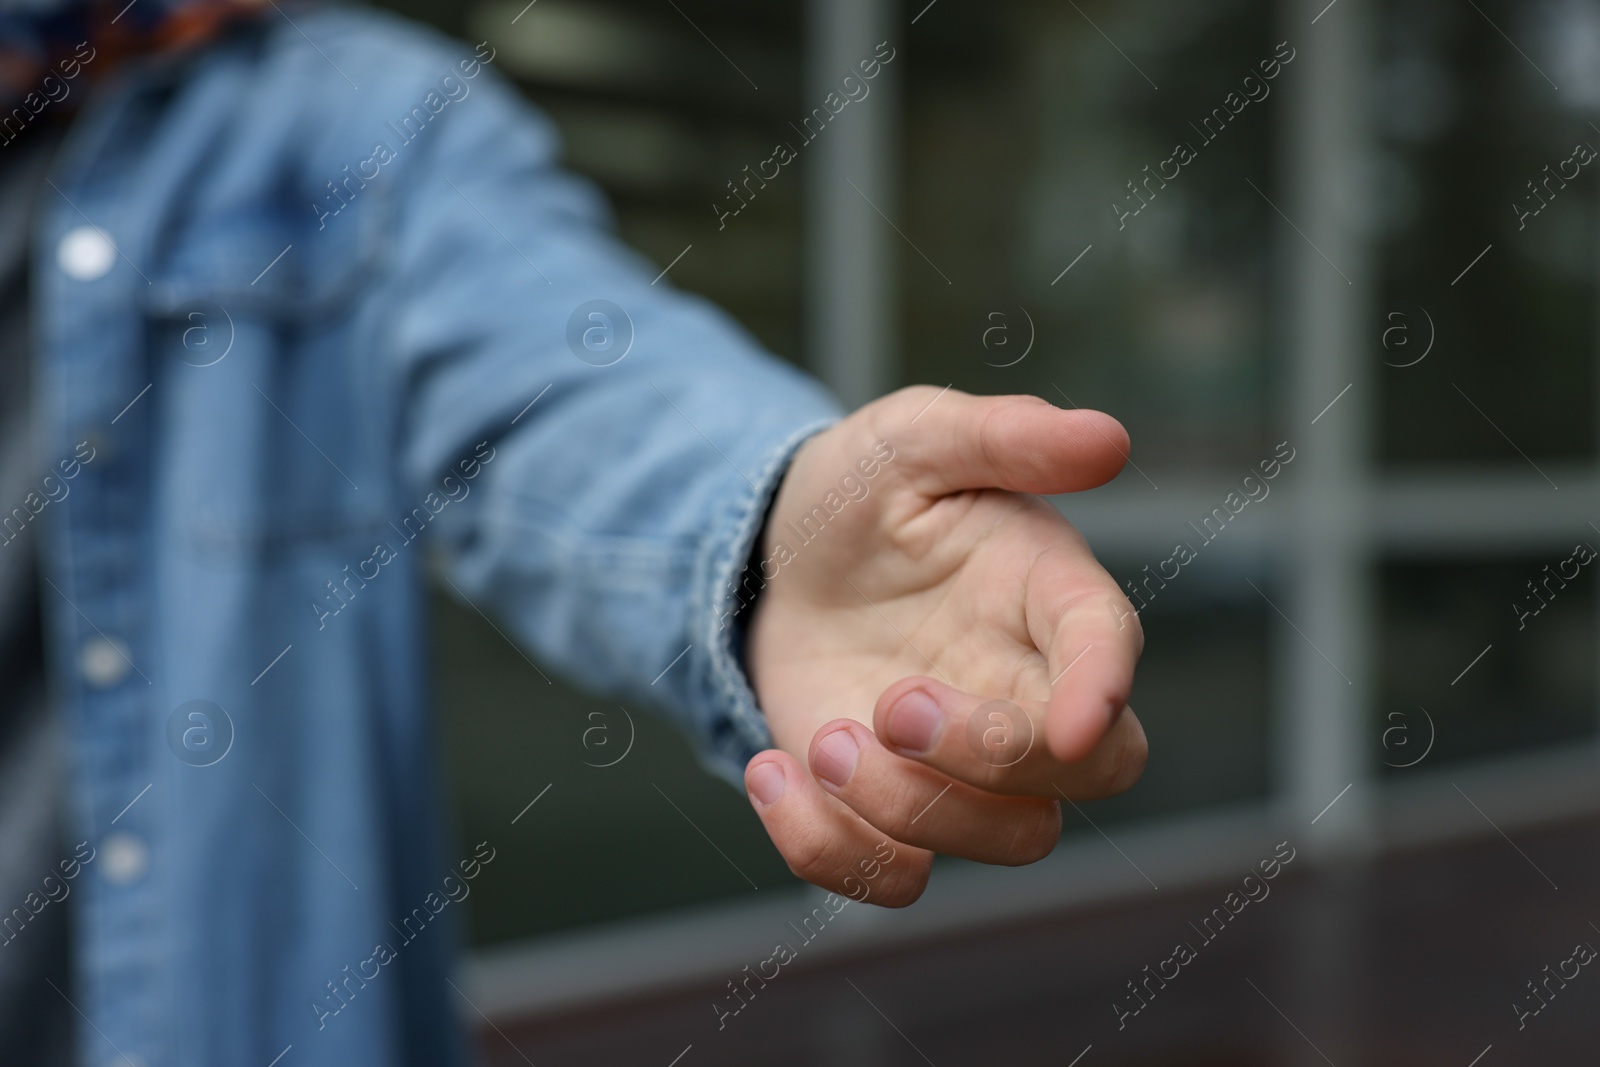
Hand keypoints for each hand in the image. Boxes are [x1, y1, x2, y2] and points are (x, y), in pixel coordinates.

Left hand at [742, 386, 1146, 905]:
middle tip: (892, 704)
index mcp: (1048, 595)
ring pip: (1003, 839)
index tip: (1077, 720)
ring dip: (906, 808)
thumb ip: (1003, 435)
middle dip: (994, 758)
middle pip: (1084, 775)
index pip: (1110, 651)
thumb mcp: (915, 438)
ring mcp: (969, 765)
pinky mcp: (895, 810)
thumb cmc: (864, 492)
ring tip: (823, 739)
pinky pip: (894, 877)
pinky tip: (774, 772)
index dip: (1105, 690)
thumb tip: (1109, 437)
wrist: (776, 558)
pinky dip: (828, 850)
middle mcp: (1029, 690)